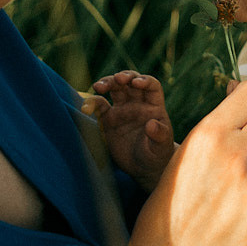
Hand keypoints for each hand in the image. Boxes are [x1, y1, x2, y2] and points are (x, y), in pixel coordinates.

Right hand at [88, 71, 174, 191]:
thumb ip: (159, 134)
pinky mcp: (109, 120)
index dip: (145, 80)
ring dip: (106, 83)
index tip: (136, 83)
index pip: (151, 85)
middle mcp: (138, 103)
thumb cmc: (157, 155)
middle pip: (130, 82)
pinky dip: (92, 104)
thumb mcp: (161, 146)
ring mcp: (122, 110)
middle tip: (116, 79)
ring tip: (98, 86)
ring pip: (114, 88)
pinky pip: (99, 106)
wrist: (143, 168)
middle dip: (122, 77)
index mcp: (154, 105)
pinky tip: (86, 108)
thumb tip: (152, 124)